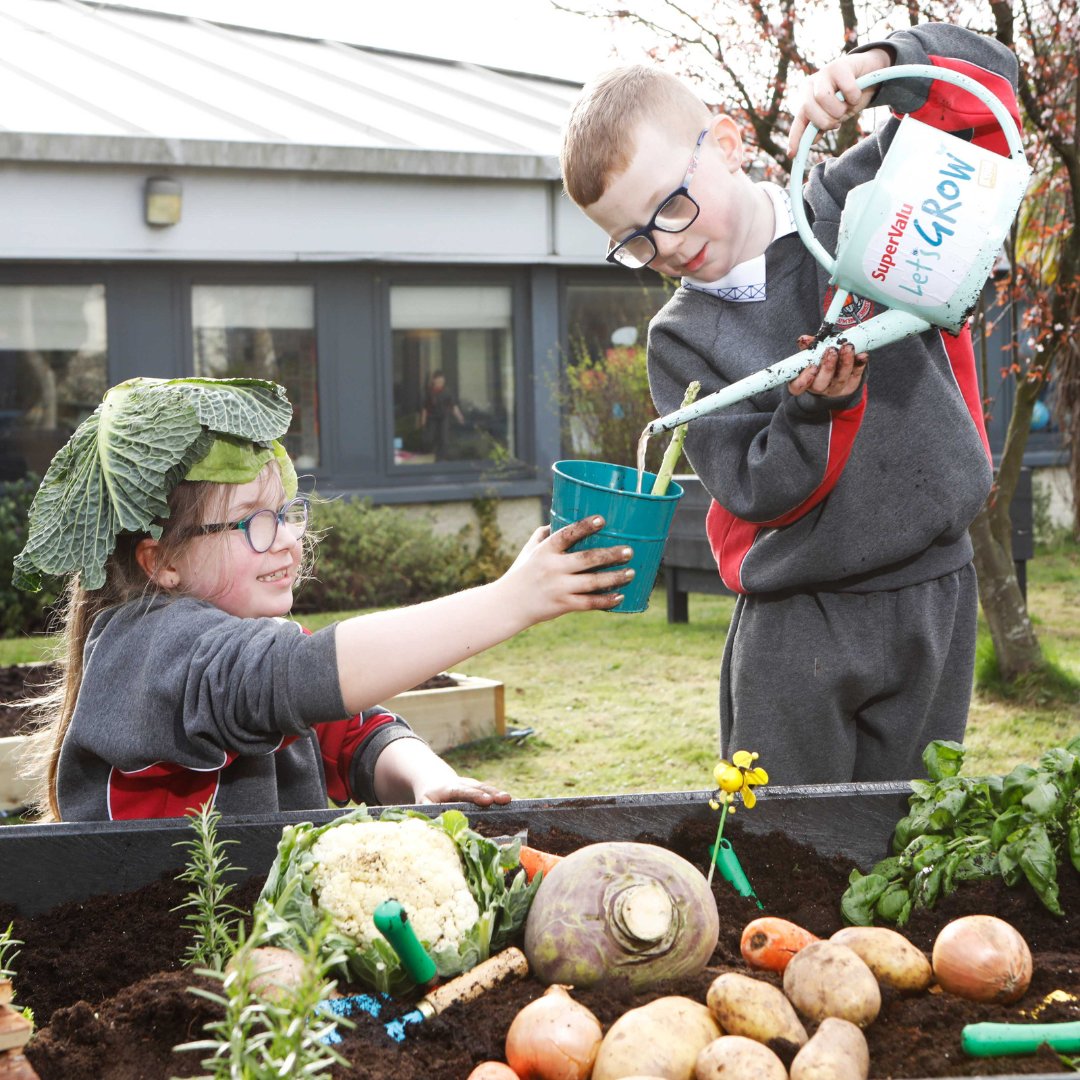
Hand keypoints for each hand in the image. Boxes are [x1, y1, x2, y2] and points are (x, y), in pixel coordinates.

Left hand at [415, 776, 510, 805]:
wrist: (435, 779)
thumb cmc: (429, 795)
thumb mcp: (423, 802)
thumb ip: (427, 810)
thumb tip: (432, 823)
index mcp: (449, 788)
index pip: (463, 791)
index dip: (475, 796)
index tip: (487, 801)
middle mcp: (463, 783)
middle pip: (479, 788)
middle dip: (492, 793)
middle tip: (504, 799)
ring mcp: (473, 785)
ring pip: (487, 788)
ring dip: (498, 794)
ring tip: (510, 800)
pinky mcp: (479, 789)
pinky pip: (491, 792)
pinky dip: (500, 797)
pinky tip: (512, 804)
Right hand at [500, 516, 633, 622]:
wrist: (508, 605)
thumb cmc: (520, 574)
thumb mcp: (528, 551)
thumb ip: (544, 535)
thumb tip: (560, 519)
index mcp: (545, 551)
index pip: (566, 535)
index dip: (584, 526)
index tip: (601, 520)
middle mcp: (552, 568)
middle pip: (587, 559)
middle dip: (611, 554)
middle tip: (629, 551)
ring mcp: (558, 588)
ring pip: (593, 582)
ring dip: (615, 577)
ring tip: (631, 572)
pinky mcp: (563, 605)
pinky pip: (589, 603)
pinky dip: (606, 600)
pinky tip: (619, 596)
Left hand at [787, 47, 891, 156]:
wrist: (868, 73)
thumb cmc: (847, 98)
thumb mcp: (834, 116)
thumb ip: (821, 127)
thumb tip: (811, 141)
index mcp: (806, 100)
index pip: (798, 121)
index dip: (795, 138)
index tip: (792, 155)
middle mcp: (811, 86)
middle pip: (808, 109)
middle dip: (825, 121)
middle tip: (838, 121)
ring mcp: (824, 73)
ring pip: (823, 98)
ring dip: (840, 109)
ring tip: (847, 106)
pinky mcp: (840, 65)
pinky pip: (846, 90)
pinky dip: (854, 97)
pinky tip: (856, 94)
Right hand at [789, 337, 868, 398]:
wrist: (837, 371)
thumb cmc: (819, 360)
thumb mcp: (812, 353)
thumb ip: (809, 347)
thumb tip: (804, 339)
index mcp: (804, 382)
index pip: (797, 387)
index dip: (803, 380)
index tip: (812, 366)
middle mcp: (819, 388)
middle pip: (821, 383)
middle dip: (827, 366)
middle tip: (832, 350)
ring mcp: (835, 389)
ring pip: (840, 379)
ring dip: (845, 362)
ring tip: (848, 347)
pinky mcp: (850, 386)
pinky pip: (856, 376)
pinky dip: (859, 365)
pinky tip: (862, 355)